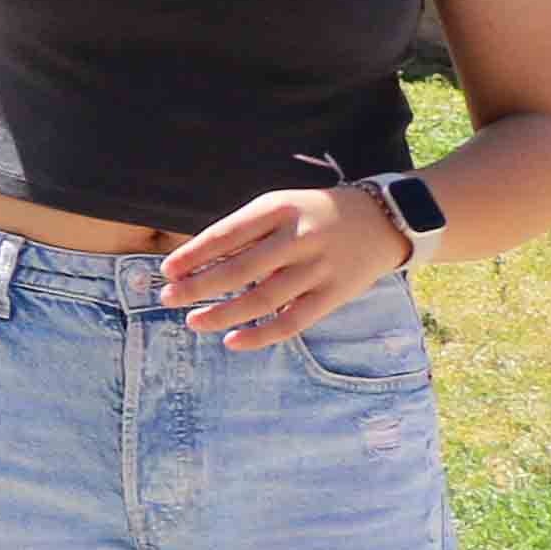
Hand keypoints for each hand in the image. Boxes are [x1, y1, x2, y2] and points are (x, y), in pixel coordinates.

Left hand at [161, 183, 411, 347]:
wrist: (383, 219)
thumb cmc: (314, 214)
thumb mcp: (280, 207)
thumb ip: (244, 232)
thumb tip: (194, 262)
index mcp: (279, 209)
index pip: (225, 234)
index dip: (192, 255)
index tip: (167, 271)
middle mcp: (299, 238)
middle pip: (239, 269)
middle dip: (198, 286)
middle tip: (168, 298)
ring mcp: (319, 268)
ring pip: (262, 299)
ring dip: (222, 314)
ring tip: (193, 321)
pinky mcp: (334, 294)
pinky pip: (293, 322)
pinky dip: (260, 335)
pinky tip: (232, 341)